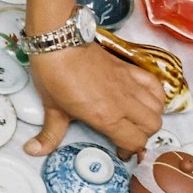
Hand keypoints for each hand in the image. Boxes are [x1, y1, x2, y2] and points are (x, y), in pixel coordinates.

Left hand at [23, 41, 163, 158]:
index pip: (135, 142)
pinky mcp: (129, 69)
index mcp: (106, 117)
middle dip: (143, 135)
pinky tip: (144, 99)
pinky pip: (155, 85)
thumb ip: (50, 134)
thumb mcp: (52, 108)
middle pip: (153, 126)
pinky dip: (156, 95)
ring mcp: (129, 84)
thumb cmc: (54, 74)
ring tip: (135, 119)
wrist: (59, 41)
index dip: (129, 151)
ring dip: (150, 117)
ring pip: (158, 107)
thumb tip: (34, 150)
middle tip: (127, 135)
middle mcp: (123, 103)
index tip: (120, 151)